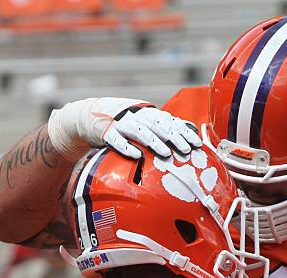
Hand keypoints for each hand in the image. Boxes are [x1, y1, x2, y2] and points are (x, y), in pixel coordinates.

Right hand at [48, 97, 201, 160]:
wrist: (89, 116)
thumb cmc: (124, 123)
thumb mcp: (144, 121)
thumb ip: (163, 126)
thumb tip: (189, 129)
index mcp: (148, 114)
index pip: (170, 121)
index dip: (184, 132)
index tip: (197, 144)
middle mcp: (137, 116)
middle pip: (158, 125)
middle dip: (173, 137)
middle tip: (186, 150)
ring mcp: (121, 123)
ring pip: (140, 131)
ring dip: (154, 142)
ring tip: (165, 153)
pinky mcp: (106, 132)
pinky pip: (116, 140)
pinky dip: (126, 147)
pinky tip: (136, 155)